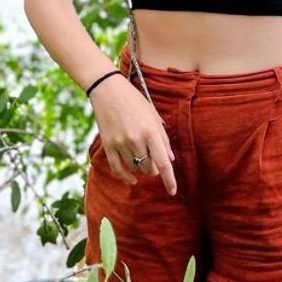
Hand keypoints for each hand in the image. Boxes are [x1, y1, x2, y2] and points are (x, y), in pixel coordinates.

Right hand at [88, 74, 177, 194]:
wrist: (108, 90)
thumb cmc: (134, 100)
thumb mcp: (153, 116)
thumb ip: (163, 138)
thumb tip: (169, 160)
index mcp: (151, 131)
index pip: (163, 163)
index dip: (169, 180)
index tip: (172, 191)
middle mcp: (136, 140)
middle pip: (149, 168)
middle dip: (154, 167)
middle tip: (153, 157)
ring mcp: (120, 143)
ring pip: (135, 169)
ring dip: (141, 168)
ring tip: (141, 155)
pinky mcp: (108, 145)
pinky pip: (117, 169)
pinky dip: (125, 177)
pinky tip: (131, 180)